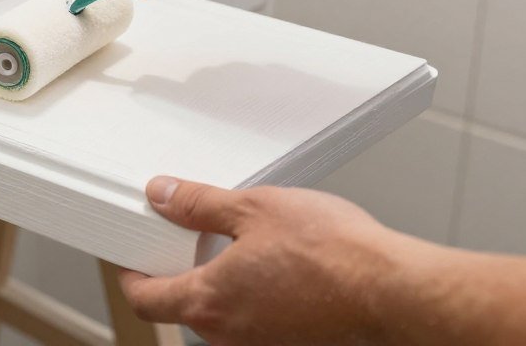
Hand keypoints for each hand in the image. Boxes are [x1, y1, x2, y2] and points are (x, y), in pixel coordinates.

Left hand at [120, 177, 406, 345]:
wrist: (395, 291)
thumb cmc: (335, 254)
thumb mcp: (254, 208)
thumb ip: (199, 204)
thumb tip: (163, 196)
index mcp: (210, 302)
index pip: (145, 299)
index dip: (131, 274)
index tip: (130, 256)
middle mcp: (230, 336)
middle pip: (183, 307)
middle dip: (179, 271)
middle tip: (187, 235)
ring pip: (222, 315)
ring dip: (219, 283)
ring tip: (242, 242)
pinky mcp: (292, 344)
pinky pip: (255, 321)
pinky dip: (252, 295)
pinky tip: (276, 266)